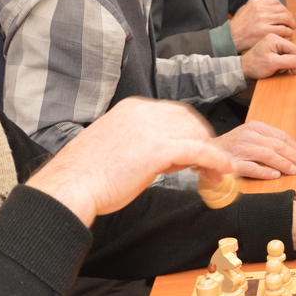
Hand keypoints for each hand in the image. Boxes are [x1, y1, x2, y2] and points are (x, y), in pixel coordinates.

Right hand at [26, 98, 233, 226]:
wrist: (70, 186)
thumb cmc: (87, 175)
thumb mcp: (115, 145)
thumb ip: (139, 143)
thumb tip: (161, 156)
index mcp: (131, 109)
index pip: (174, 114)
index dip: (188, 133)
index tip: (194, 152)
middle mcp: (143, 112)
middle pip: (189, 122)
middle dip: (202, 142)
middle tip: (208, 165)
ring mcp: (151, 128)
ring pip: (196, 135)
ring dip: (210, 155)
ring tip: (213, 174)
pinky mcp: (158, 149)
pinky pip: (199, 151)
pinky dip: (216, 160)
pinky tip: (225, 170)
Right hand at [213, 120, 295, 178]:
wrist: (207, 151)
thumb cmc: (233, 146)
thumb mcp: (251, 136)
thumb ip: (270, 141)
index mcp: (254, 127)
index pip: (281, 136)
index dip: (295, 147)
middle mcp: (248, 136)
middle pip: (277, 146)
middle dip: (294, 157)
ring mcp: (240, 149)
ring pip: (267, 155)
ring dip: (284, 164)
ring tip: (294, 171)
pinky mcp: (233, 163)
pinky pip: (252, 168)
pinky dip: (265, 172)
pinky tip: (275, 176)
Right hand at [230, 0, 294, 49]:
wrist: (231, 37)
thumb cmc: (239, 23)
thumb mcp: (246, 7)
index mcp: (256, 3)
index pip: (276, 2)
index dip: (284, 8)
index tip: (286, 14)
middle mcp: (259, 10)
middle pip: (282, 10)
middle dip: (289, 16)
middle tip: (291, 22)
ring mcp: (263, 21)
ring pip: (284, 19)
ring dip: (291, 24)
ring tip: (291, 28)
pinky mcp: (265, 32)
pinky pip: (283, 30)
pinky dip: (288, 32)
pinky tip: (287, 34)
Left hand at [240, 32, 295, 79]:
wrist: (243, 70)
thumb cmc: (255, 66)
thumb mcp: (273, 64)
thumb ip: (289, 61)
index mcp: (274, 38)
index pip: (293, 48)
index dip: (294, 60)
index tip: (291, 70)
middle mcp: (274, 39)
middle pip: (291, 50)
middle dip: (289, 62)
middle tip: (281, 69)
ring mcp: (272, 44)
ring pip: (287, 54)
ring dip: (285, 63)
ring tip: (277, 69)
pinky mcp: (271, 50)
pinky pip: (282, 55)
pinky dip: (281, 62)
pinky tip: (275, 67)